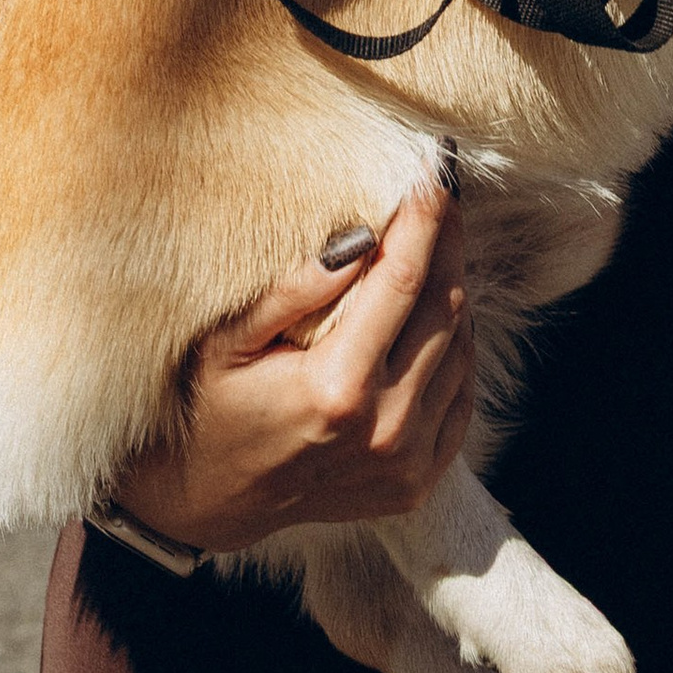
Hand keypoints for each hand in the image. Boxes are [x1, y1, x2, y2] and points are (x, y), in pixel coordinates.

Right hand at [109, 190, 474, 553]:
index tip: (432, 172)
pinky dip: (455, 346)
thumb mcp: (226, 343)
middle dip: (446, 242)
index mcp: (337, 389)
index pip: (403, 281)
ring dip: (452, 291)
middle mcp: (384, 428)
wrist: (212, 500)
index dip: (424, 220)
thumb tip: (357, 237)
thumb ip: (291, 290)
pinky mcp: (419, 481)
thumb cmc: (210, 408)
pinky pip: (462, 395)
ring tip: (432, 248)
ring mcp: (407, 461)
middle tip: (438, 197)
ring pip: (461, 348)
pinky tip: (433, 316)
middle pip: (445, 308)